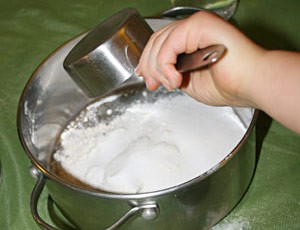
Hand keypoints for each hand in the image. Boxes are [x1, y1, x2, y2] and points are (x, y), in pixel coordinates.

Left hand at [136, 11, 264, 106]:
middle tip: (151, 84)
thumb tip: (157, 74)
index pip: (161, 43)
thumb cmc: (229, 85)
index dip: (149, 60)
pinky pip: (170, 43)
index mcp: (193, 40)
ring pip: (161, 42)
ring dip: (158, 68)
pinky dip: (166, 64)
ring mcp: (197, 24)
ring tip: (170, 84)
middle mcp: (194, 28)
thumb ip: (172, 73)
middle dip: (149, 65)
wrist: (252, 85)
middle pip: (157, 40)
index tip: (146, 77)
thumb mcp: (189, 82)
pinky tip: (175, 79)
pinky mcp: (200, 25)